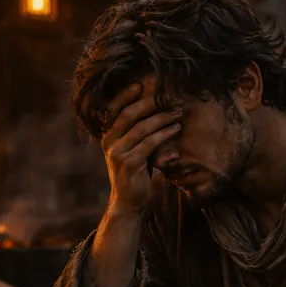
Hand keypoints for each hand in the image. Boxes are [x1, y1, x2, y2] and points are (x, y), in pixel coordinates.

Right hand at [101, 81, 182, 212]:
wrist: (129, 202)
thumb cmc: (135, 174)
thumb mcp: (133, 150)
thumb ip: (137, 134)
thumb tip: (154, 111)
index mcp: (108, 136)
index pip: (114, 110)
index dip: (125, 95)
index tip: (141, 84)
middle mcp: (109, 142)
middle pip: (128, 114)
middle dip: (149, 103)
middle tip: (168, 97)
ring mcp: (117, 153)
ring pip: (141, 128)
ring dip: (162, 118)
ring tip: (177, 113)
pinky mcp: (128, 164)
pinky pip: (149, 144)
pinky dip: (164, 134)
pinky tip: (175, 129)